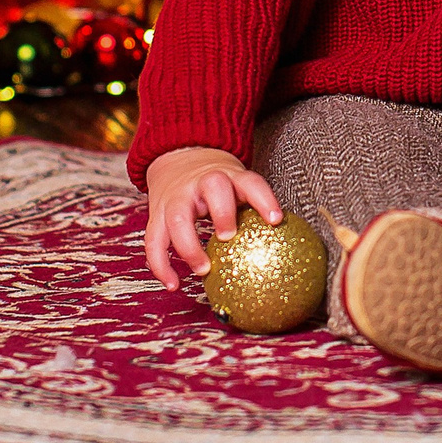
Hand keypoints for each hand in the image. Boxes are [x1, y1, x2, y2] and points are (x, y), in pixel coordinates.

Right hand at [141, 145, 285, 289]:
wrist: (180, 157)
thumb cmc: (220, 184)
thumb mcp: (237, 185)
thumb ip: (254, 209)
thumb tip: (287, 249)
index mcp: (229, 175)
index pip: (250, 182)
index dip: (264, 198)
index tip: (276, 219)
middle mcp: (202, 182)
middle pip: (213, 188)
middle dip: (222, 212)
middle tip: (229, 236)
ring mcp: (177, 197)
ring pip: (177, 217)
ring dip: (189, 245)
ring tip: (203, 269)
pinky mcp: (157, 213)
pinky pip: (154, 240)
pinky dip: (161, 265)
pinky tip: (173, 285)